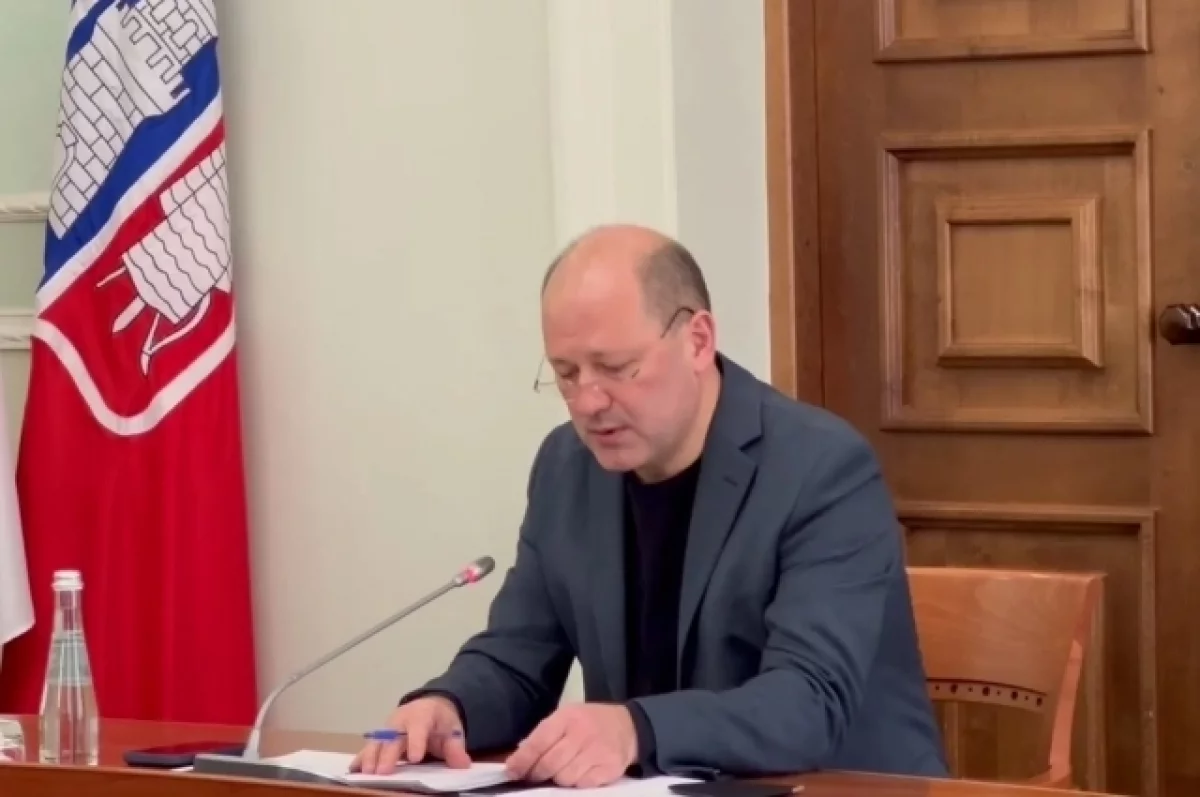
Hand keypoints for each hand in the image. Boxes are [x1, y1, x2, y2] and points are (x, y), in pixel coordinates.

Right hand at [351, 695, 469, 773]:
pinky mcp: (379, 738)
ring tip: (367, 774)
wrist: (429, 707)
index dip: (416, 741)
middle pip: (393, 736)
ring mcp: (388, 728)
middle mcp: (401, 720)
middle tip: (383, 772)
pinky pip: (368, 747)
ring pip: (377, 741)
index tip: (415, 758)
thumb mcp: (453, 731)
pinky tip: (354, 770)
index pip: (419, 727)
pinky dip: (361, 758)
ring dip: (370, 757)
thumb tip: (462, 764)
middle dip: (387, 754)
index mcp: (422, 715)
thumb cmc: (440, 721)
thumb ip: (455, 747)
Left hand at [504, 703, 637, 787]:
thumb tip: (518, 759)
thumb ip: (544, 735)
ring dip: (559, 779)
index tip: (511, 772)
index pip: (538, 742)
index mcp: (567, 717)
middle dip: (537, 774)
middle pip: (549, 764)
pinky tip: (580, 773)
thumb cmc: (589, 722)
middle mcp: (582, 733)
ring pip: (565, 778)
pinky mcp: (609, 768)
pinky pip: (583, 785)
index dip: (522, 760)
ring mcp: (597, 752)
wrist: (629, 726)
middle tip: (534, 776)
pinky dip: (577, 783)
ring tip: (563, 770)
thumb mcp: (566, 717)